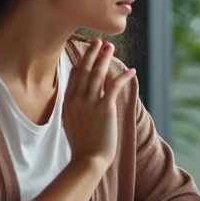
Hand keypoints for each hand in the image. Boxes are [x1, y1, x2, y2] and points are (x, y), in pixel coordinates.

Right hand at [62, 39, 136, 164]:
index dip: (82, 61)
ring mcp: (89, 103)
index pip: (74, 75)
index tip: (89, 50)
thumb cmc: (81, 144)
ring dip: (105, 59)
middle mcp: (76, 99)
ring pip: (98, 74)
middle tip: (100, 41)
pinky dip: (123, 77)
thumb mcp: (70, 122)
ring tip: (111, 47)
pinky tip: (132, 70)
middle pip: (85, 70)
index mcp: (67, 102)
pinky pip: (114, 86)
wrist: (87, 159)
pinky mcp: (104, 109)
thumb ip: (74, 108)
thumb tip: (80, 99)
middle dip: (92, 54)